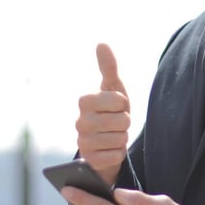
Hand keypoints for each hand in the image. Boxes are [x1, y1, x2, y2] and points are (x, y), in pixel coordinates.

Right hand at [76, 43, 130, 184]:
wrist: (106, 143)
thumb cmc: (111, 112)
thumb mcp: (113, 89)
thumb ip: (108, 67)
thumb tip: (102, 43)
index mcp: (85, 101)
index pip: (118, 100)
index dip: (123, 104)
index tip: (116, 106)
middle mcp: (79, 122)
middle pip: (122, 121)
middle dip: (125, 123)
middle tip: (117, 124)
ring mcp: (82, 142)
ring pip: (120, 139)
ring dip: (122, 138)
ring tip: (113, 136)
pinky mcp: (89, 161)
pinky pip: (115, 155)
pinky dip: (118, 154)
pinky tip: (109, 151)